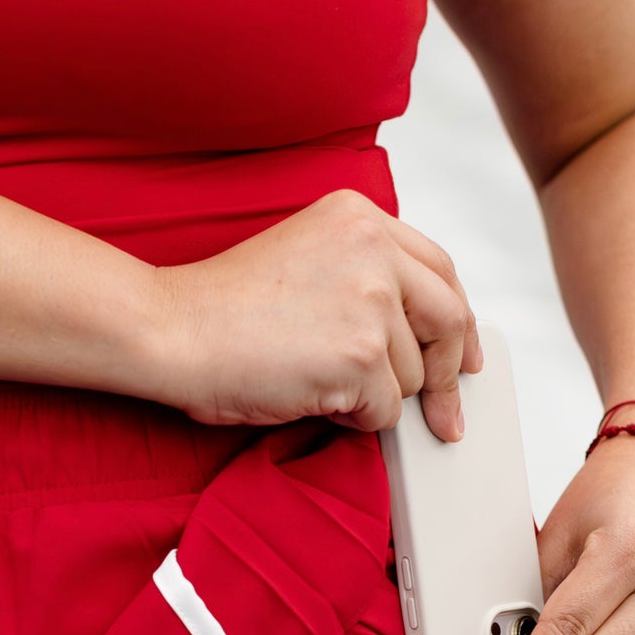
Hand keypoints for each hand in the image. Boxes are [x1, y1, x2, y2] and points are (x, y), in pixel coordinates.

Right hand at [139, 189, 482, 434]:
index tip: (463, 352)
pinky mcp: (362, 355)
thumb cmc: (220, 305)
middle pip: (449, 320)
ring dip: (373, 395)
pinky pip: (385, 411)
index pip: (440, 269)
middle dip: (448, 373)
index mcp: (360, 216)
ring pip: (413, 375)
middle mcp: (375, 248)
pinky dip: (353, 419)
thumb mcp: (305, 256)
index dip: (457, 318)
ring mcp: (372, 301)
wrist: (170, 329)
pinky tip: (307, 395)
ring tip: (312, 379)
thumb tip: (420, 333)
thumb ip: (364, 272)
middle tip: (446, 413)